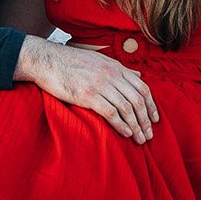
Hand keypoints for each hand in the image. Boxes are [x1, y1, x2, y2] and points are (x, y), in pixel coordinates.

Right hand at [16, 38, 158, 143]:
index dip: (151, 105)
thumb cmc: (71, 62)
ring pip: (126, 108)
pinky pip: (111, 112)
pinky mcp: (87, 95)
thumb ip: (120, 69)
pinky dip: (121, 125)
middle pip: (137, 100)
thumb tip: (138, 74)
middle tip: (149, 135)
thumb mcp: (99, 61)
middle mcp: (111, 75)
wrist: (46, 60)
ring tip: (140, 139)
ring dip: (136, 126)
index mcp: (116, 67)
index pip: (142, 87)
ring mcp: (100, 85)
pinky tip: (126, 133)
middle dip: (146, 120)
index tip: (154, 119)